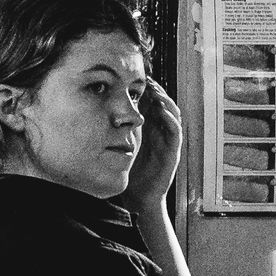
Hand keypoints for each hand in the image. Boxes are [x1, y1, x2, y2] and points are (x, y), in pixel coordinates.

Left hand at [122, 77, 183, 210]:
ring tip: (156, 91)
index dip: (147, 90)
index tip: (137, 78)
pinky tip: (162, 111)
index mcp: (150, 129)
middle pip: (163, 104)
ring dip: (166, 101)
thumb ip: (116, 130)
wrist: (139, 196)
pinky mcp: (173, 152)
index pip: (151, 104)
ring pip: (172, 114)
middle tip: (148, 79)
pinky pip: (176, 132)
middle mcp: (161, 132)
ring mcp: (168, 141)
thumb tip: (99, 113)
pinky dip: (171, 120)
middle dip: (157, 90)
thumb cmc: (130, 171)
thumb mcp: (122, 145)